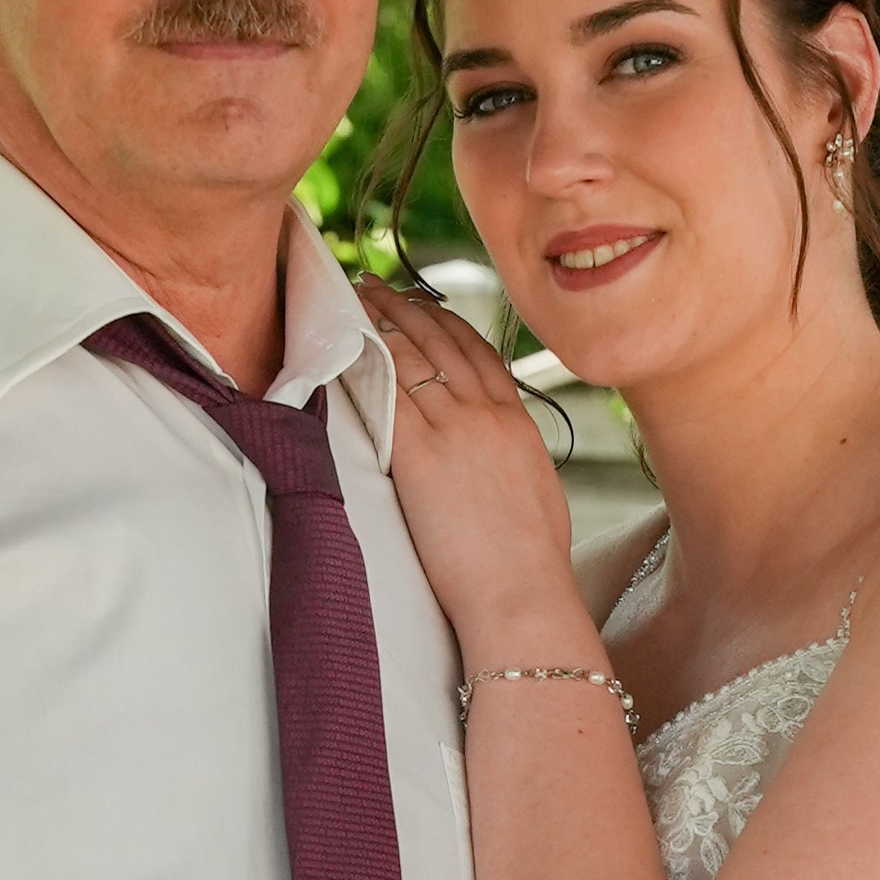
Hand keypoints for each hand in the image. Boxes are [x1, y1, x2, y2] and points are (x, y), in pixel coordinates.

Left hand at [358, 278, 581, 651]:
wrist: (523, 594)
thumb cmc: (530, 567)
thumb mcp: (534, 499)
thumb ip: (513, 468)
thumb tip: (503, 471)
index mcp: (518, 425)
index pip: (479, 356)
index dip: (447, 324)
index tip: (423, 305)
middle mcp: (487, 414)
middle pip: (442, 341)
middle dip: (406, 306)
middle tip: (376, 285)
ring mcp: (454, 428)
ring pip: (412, 352)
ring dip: (379, 318)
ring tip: (354, 297)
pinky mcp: (419, 452)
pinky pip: (386, 387)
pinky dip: (364, 355)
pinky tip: (344, 338)